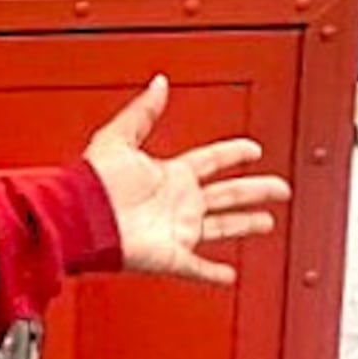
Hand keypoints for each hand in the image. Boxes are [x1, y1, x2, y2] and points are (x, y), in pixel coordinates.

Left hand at [81, 77, 287, 289]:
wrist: (76, 218)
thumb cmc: (89, 182)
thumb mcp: (118, 138)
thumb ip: (141, 112)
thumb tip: (159, 83)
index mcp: (168, 175)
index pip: (210, 161)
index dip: (232, 153)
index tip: (252, 149)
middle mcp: (176, 202)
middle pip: (227, 194)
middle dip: (255, 191)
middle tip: (281, 189)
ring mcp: (175, 230)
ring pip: (221, 228)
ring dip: (245, 225)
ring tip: (267, 223)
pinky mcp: (170, 256)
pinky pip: (196, 268)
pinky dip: (212, 274)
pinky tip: (228, 275)